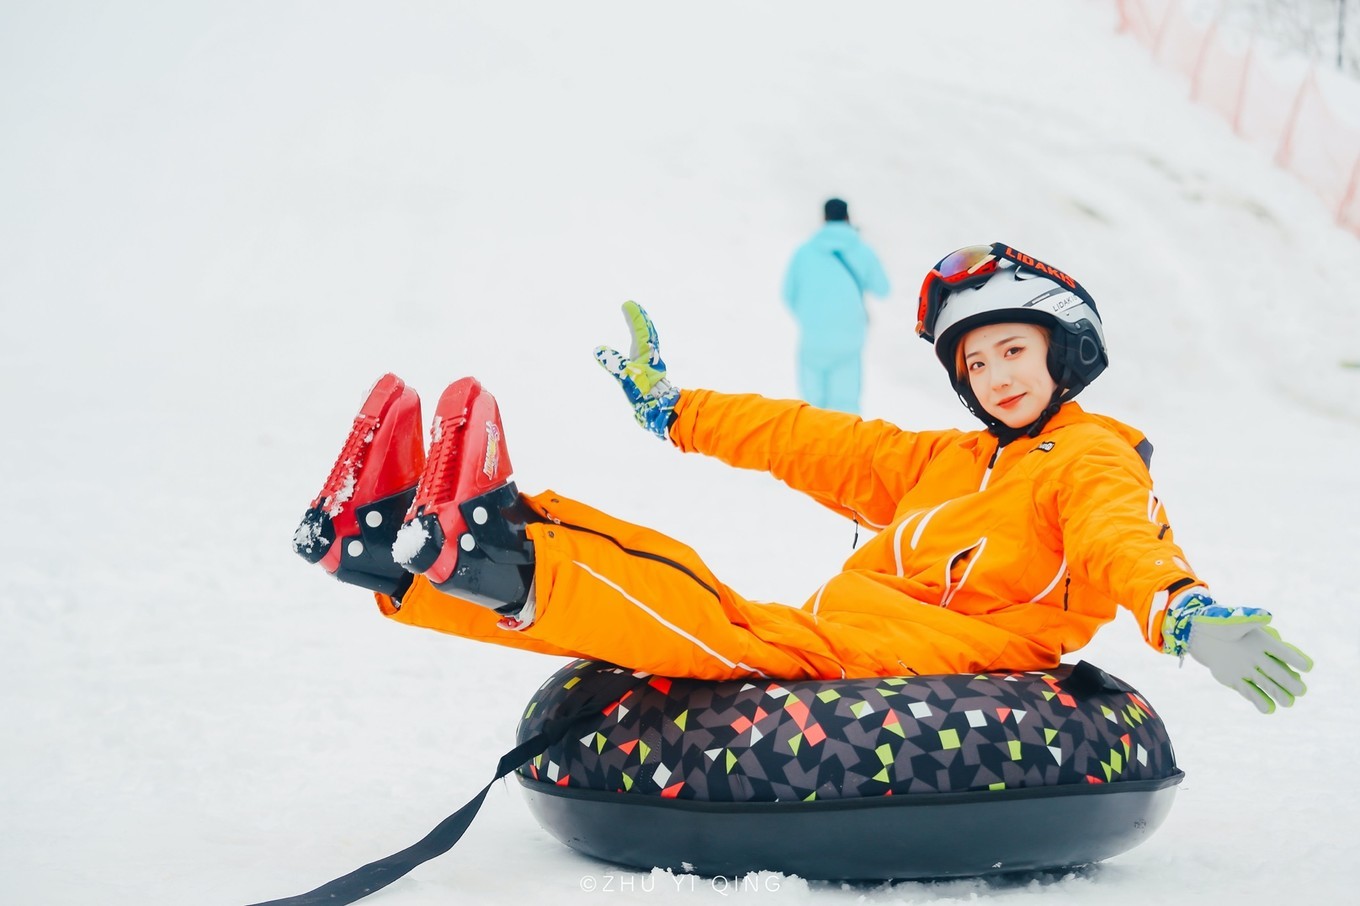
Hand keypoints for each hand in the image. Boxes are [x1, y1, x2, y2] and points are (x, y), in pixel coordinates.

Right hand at [595, 301, 680, 439]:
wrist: (661, 412)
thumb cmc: (646, 394)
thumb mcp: (627, 377)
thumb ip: (613, 363)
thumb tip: (598, 349)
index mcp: (647, 354)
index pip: (641, 330)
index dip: (634, 317)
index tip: (627, 304)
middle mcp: (650, 357)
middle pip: (647, 333)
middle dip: (639, 320)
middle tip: (632, 307)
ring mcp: (650, 366)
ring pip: (647, 343)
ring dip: (641, 331)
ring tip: (636, 324)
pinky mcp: (649, 375)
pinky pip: (644, 354)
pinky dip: (639, 346)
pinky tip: (637, 353)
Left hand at [1162, 589, 1312, 713]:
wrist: (1199, 635)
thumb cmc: (1219, 623)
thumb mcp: (1233, 619)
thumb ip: (1249, 619)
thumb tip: (1268, 617)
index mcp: (1263, 641)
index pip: (1282, 651)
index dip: (1294, 658)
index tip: (1307, 666)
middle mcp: (1259, 658)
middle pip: (1278, 671)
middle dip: (1289, 681)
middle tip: (1301, 691)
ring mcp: (1249, 671)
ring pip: (1267, 684)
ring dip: (1278, 694)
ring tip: (1288, 703)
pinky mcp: (1236, 680)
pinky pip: (1250, 691)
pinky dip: (1258, 700)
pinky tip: (1269, 709)